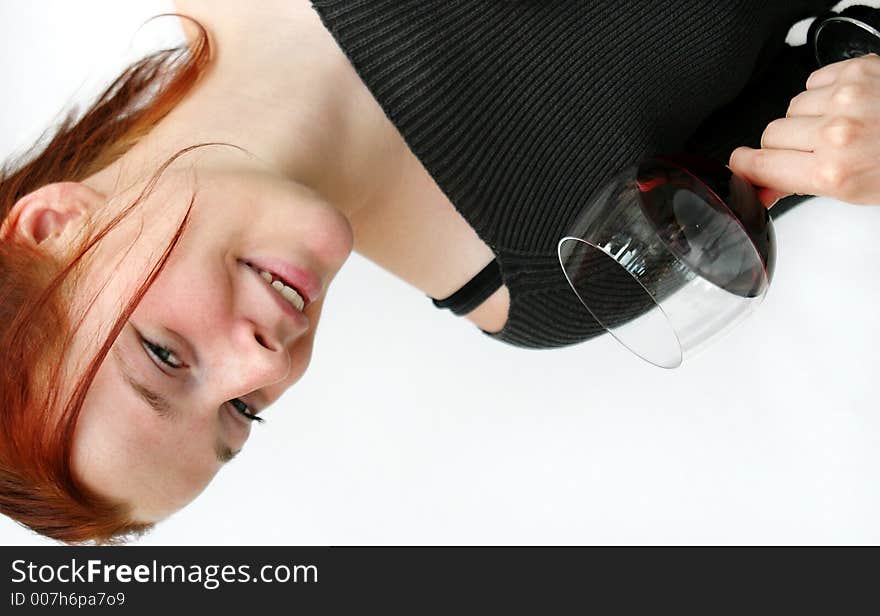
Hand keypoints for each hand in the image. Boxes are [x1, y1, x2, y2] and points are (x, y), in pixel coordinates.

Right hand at [728, 53, 879, 207]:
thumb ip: (801, 185)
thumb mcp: (855, 191)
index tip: (743, 167)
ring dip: (807, 117)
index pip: (756, 164)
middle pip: (771, 134)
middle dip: (785, 144)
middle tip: (812, 152)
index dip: (745, 167)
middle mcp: (836, 132)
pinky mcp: (857, 69)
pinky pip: (813, 82)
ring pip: (792, 107)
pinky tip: (847, 105)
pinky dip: (824, 93)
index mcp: (832, 172)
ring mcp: (847, 96)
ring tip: (839, 126)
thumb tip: (763, 186)